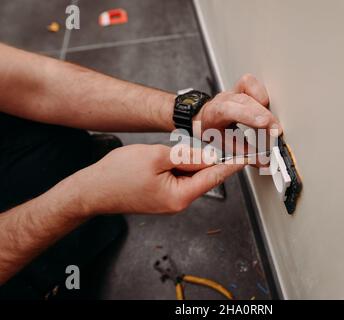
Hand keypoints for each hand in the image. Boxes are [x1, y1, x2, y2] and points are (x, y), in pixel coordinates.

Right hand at [73, 144, 243, 215]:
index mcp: (180, 196)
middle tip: (206, 141)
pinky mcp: (163, 195)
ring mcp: (170, 200)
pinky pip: (178, 177)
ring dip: (188, 160)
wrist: (92, 190)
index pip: (214, 176)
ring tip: (169, 152)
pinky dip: (178, 165)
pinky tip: (166, 158)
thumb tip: (210, 155)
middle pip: (203, 175)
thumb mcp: (157, 157)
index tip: (248, 156)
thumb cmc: (117, 175)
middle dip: (204, 157)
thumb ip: (187, 156)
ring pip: (190, 174)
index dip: (232, 163)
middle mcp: (178, 202)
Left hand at [194, 74, 281, 164]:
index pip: (230, 110)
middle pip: (244, 101)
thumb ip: (243, 153)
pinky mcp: (240, 87)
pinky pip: (251, 82)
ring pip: (248, 88)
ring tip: (271, 121)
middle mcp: (224, 99)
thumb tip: (262, 161)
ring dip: (262, 104)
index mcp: (214, 113)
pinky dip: (260, 92)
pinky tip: (265, 105)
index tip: (265, 124)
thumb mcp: (224, 145)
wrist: (203, 118)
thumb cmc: (213, 131)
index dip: (249, 115)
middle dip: (263, 115)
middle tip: (275, 130)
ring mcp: (232, 91)